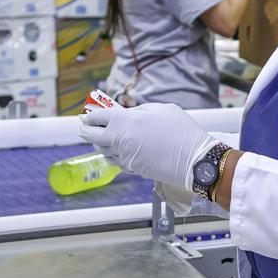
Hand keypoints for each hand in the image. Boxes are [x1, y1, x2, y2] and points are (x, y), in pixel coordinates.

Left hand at [78, 97, 216, 189]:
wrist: (193, 158)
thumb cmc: (181, 131)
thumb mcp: (161, 109)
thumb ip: (140, 111)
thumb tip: (129, 114)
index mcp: (125, 120)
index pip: (99, 117)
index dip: (91, 115)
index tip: (87, 115)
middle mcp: (120, 139)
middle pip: (93, 136)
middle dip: (86, 131)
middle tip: (84, 128)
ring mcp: (125, 156)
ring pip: (103, 151)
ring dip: (100, 144)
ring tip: (100, 139)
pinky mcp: (132, 168)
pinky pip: (116, 161)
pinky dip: (114, 156)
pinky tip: (117, 152)